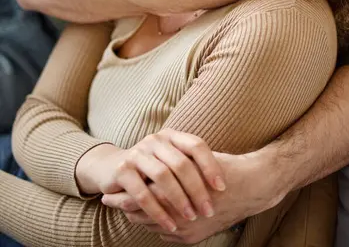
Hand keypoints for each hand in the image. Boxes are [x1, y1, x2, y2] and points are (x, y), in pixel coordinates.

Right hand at [76, 129, 225, 233]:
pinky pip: (142, 193)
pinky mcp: (122, 170)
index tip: (222, 187)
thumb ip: (191, 165)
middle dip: (197, 189)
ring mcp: (138, 153)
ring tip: (191, 217)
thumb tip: (225, 182)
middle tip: (208, 210)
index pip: (196, 145)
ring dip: (179, 200)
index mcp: (171, 136)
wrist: (110, 167)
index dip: (210, 165)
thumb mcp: (172, 161)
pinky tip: (169, 225)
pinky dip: (157, 211)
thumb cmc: (151, 168)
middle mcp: (155, 140)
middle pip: (181, 163)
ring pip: (163, 177)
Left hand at [102, 147, 289, 243]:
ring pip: (153, 225)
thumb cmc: (223, 168)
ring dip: (138, 216)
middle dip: (126, 206)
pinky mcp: (193, 238)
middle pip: (143, 214)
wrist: (253, 187)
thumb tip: (145, 165)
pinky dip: (154, 224)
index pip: (142, 196)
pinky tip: (147, 215)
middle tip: (109, 199)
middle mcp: (181, 217)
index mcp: (178, 193)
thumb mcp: (195, 160)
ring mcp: (186, 231)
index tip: (109, 188)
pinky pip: (166, 234)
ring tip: (123, 208)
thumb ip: (170, 166)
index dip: (124, 192)